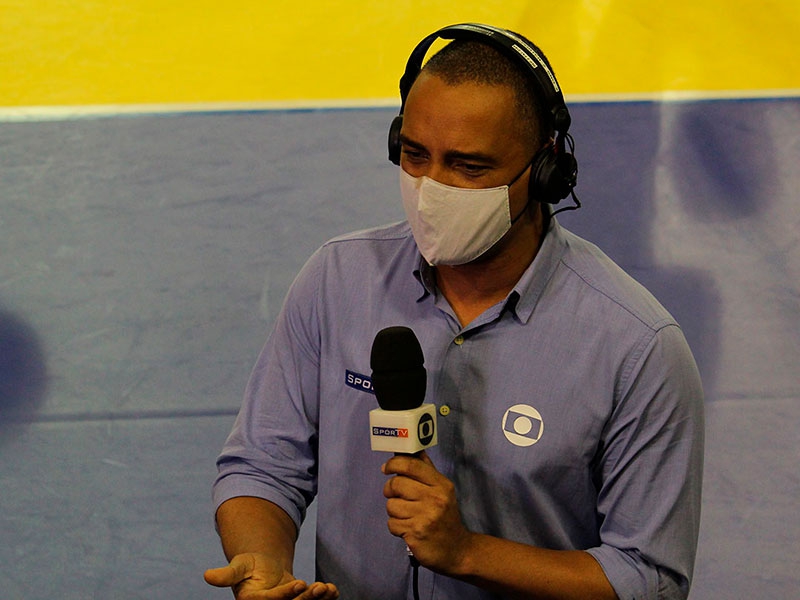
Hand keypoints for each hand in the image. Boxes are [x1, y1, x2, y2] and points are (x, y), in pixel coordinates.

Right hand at [204, 552, 338, 598]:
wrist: (263, 568)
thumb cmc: (249, 566)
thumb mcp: (239, 566)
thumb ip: (227, 574)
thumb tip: (207, 576)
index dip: (287, 595)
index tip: (300, 583)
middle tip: (318, 587)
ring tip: (327, 589)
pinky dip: (325, 599)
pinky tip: (333, 590)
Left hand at [382, 451, 473, 575]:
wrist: (457, 550)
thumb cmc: (446, 516)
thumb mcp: (442, 490)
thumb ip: (426, 470)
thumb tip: (412, 449)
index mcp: (441, 484)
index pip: (411, 465)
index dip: (394, 463)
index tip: (386, 468)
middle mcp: (434, 498)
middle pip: (396, 484)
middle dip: (390, 490)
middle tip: (396, 495)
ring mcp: (425, 517)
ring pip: (391, 505)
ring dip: (394, 511)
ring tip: (407, 515)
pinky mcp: (415, 533)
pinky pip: (392, 524)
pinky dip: (396, 527)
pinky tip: (408, 528)